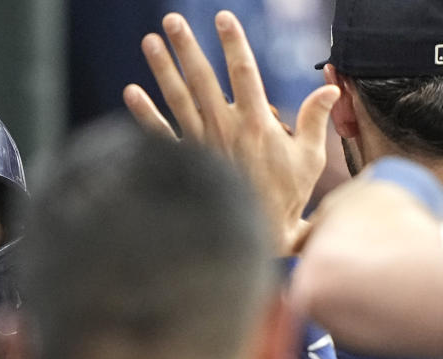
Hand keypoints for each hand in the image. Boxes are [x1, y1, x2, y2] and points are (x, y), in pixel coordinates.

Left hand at [122, 11, 339, 254]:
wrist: (258, 236)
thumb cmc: (284, 197)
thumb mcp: (308, 158)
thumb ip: (314, 119)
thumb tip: (329, 86)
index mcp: (257, 124)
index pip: (244, 72)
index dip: (234, 43)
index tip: (224, 18)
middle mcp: (224, 130)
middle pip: (202, 79)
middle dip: (187, 47)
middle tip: (172, 20)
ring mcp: (201, 146)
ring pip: (177, 100)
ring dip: (162, 70)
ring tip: (149, 42)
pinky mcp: (185, 163)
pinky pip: (159, 135)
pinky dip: (144, 113)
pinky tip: (130, 91)